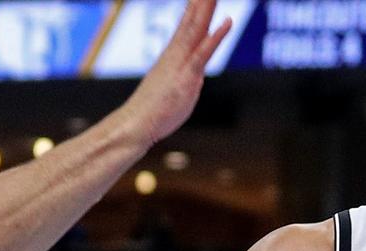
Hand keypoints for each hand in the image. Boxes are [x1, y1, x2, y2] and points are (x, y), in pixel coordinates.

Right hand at [120, 0, 231, 146]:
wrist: (137, 123)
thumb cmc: (154, 111)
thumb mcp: (174, 88)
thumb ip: (185, 77)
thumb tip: (193, 75)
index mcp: (174, 54)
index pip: (188, 24)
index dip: (197, 7)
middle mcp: (177, 53)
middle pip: (193, 19)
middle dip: (202, 1)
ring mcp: (181, 62)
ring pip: (197, 28)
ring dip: (208, 7)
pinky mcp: (187, 76)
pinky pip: (203, 52)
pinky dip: (216, 36)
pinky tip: (227, 22)